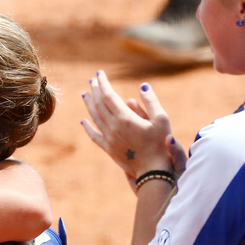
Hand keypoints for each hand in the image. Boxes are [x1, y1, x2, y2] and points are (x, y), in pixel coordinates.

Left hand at [80, 71, 175, 187]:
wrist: (153, 171)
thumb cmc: (161, 144)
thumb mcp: (162, 119)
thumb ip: (151, 101)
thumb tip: (142, 86)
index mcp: (125, 118)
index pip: (108, 95)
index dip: (103, 83)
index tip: (100, 73)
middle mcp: (113, 127)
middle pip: (99, 105)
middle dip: (95, 90)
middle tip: (93, 80)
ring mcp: (109, 139)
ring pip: (95, 118)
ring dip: (89, 105)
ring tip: (85, 94)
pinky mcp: (108, 149)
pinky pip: (94, 136)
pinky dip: (87, 127)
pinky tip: (83, 121)